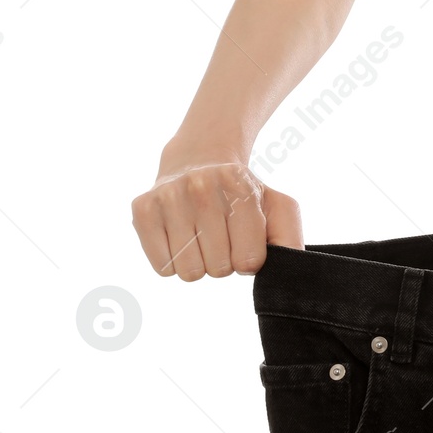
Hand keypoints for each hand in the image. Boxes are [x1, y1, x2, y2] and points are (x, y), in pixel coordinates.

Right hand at [131, 154, 301, 279]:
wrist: (199, 161)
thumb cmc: (243, 194)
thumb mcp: (277, 208)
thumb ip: (290, 239)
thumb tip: (287, 269)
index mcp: (240, 188)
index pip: (248, 261)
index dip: (248, 260)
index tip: (244, 242)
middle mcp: (201, 187)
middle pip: (218, 269)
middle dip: (223, 262)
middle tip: (221, 237)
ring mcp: (168, 196)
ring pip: (189, 272)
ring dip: (198, 263)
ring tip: (201, 236)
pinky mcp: (142, 209)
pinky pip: (163, 267)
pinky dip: (173, 261)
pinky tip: (179, 236)